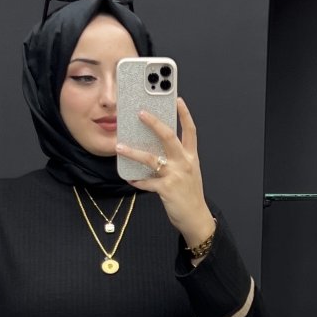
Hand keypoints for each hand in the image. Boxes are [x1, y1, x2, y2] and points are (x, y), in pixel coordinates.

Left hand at [115, 97, 213, 248]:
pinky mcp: (165, 189)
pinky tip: (129, 177)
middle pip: (168, 137)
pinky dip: (136, 180)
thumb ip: (177, 159)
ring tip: (120, 147)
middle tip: (140, 113)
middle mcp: (184, 162)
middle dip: (154, 123)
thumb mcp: (189, 172)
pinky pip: (146, 182)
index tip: (177, 99)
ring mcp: (175, 175)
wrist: (196, 217)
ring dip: (133, 152)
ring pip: (151, 159)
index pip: (190, 130)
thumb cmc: (190, 194)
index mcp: (191, 156)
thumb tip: (156, 149)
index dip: (184, 114)